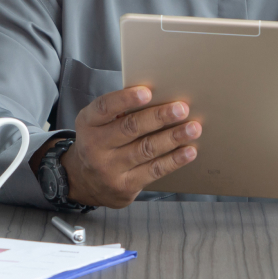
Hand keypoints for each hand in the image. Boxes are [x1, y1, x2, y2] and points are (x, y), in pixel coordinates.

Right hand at [30, 86, 200, 207]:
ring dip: (173, 137)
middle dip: (159, 117)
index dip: (125, 99)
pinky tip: (189, 151)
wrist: (84, 181)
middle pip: (130, 128)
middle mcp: (95, 146)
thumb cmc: (101, 140)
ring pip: (146, 149)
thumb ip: (121, 110)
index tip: (148, 92)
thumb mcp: (99, 122)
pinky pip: (154, 170)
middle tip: (182, 108)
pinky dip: (174, 160)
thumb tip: (161, 96)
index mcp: (89, 122)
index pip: (105, 107)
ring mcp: (109, 169)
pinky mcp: (124, 186)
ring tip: (193, 128)